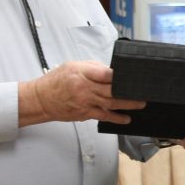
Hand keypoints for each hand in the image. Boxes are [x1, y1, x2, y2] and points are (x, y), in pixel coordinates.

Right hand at [18, 61, 145, 126]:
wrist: (41, 99)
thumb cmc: (57, 81)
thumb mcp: (74, 66)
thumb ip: (94, 67)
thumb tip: (112, 71)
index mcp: (82, 73)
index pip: (105, 73)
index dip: (120, 75)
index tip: (132, 76)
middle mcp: (85, 88)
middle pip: (112, 90)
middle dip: (129, 91)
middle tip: (143, 91)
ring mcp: (86, 102)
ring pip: (111, 104)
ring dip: (128, 105)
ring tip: (141, 104)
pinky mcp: (85, 113)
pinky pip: (104, 116)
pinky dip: (116, 118)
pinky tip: (127, 118)